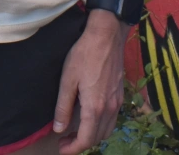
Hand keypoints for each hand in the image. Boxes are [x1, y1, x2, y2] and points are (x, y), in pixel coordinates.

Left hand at [53, 11, 127, 154]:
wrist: (107, 35)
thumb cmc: (84, 54)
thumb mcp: (67, 79)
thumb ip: (63, 106)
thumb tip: (58, 128)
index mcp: (95, 107)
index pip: (86, 139)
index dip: (73, 148)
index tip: (61, 148)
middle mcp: (110, 109)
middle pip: (97, 137)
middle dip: (81, 143)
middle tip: (64, 138)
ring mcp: (117, 102)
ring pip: (106, 130)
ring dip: (92, 135)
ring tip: (75, 129)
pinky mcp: (120, 94)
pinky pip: (112, 119)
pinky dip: (100, 125)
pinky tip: (89, 116)